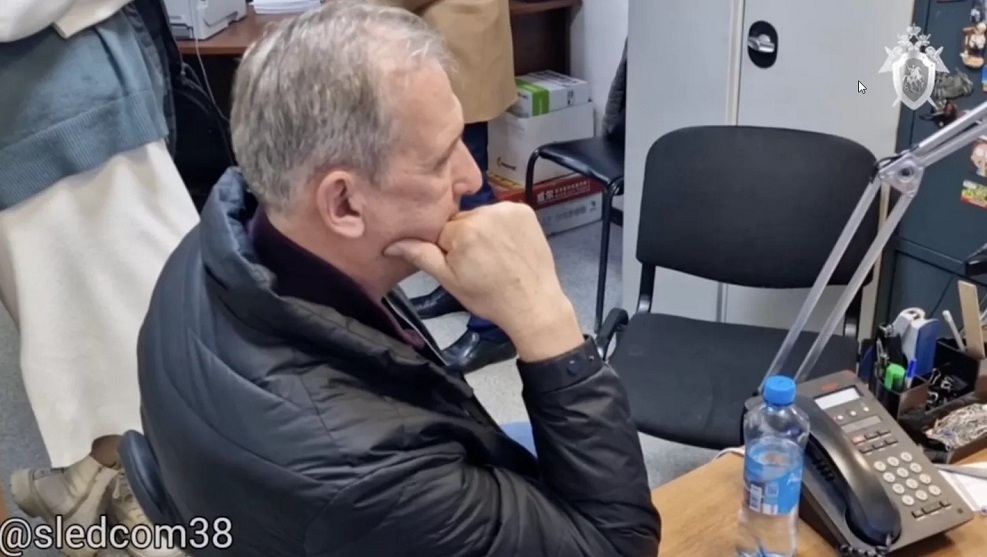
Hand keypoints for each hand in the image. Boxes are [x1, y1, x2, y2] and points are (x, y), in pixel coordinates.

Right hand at [385, 202, 583, 360]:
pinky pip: (501, 213)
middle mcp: (486, 211)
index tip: (461, 266)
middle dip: (464, 237)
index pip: (441, 230)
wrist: (534, 304)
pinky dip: (502, 225)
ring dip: (483, 230)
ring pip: (481, 215)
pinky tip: (508, 246)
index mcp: (463, 229)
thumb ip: (420, 256)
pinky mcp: (526, 210)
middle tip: (479, 263)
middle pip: (461, 220)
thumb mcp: (449, 280)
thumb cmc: (488, 297)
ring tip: (495, 256)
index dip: (447, 249)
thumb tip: (390, 244)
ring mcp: (509, 209)